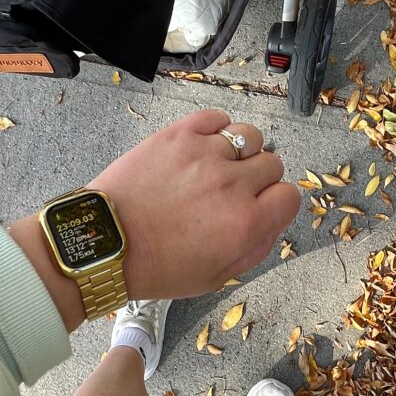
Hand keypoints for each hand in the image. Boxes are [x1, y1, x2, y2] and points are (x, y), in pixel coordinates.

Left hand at [89, 109, 299, 300]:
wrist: (106, 243)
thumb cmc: (155, 265)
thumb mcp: (216, 277)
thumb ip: (255, 249)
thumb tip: (274, 222)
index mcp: (245, 224)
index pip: (290, 195)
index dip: (275, 202)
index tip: (261, 204)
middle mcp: (231, 185)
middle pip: (272, 163)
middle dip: (257, 178)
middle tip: (232, 190)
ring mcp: (206, 154)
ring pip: (249, 136)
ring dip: (240, 151)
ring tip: (217, 165)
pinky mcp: (179, 134)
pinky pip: (217, 117)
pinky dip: (215, 129)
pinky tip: (203, 147)